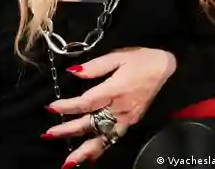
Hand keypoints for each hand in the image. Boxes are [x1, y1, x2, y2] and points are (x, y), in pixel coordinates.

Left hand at [43, 47, 176, 166]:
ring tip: (67, 162)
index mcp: (115, 90)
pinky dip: (101, 150)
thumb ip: (95, 66)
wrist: (165, 68)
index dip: (67, 107)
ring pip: (103, 138)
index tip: (51, 108)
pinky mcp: (131, 122)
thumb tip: (73, 72)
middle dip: (68, 130)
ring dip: (84, 151)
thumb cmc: (140, 59)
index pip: (86, 102)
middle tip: (49, 134)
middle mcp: (120, 108)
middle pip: (91, 123)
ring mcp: (126, 119)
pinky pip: (113, 139)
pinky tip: (90, 159)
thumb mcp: (118, 55)